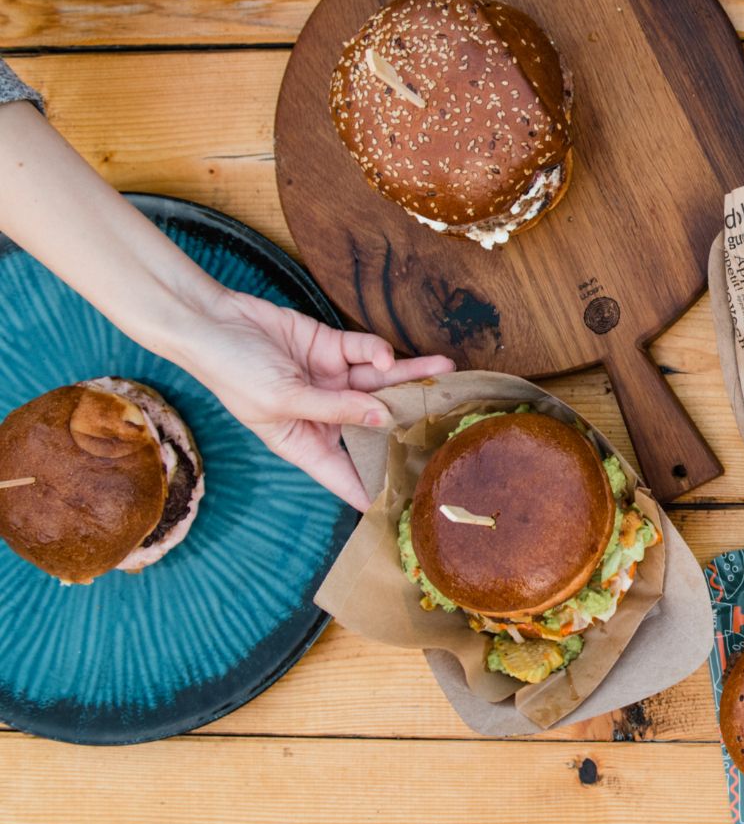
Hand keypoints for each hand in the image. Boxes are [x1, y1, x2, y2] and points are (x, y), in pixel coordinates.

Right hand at [176, 286, 454, 510]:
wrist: (211, 320)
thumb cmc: (232, 371)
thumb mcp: (282, 399)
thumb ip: (336, 408)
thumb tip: (383, 418)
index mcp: (306, 444)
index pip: (348, 477)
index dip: (378, 491)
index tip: (415, 504)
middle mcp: (325, 417)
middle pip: (377, 428)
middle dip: (411, 424)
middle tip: (451, 425)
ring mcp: (332, 382)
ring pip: (383, 385)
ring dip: (412, 378)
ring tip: (445, 372)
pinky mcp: (333, 349)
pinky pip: (365, 354)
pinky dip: (377, 353)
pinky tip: (384, 355)